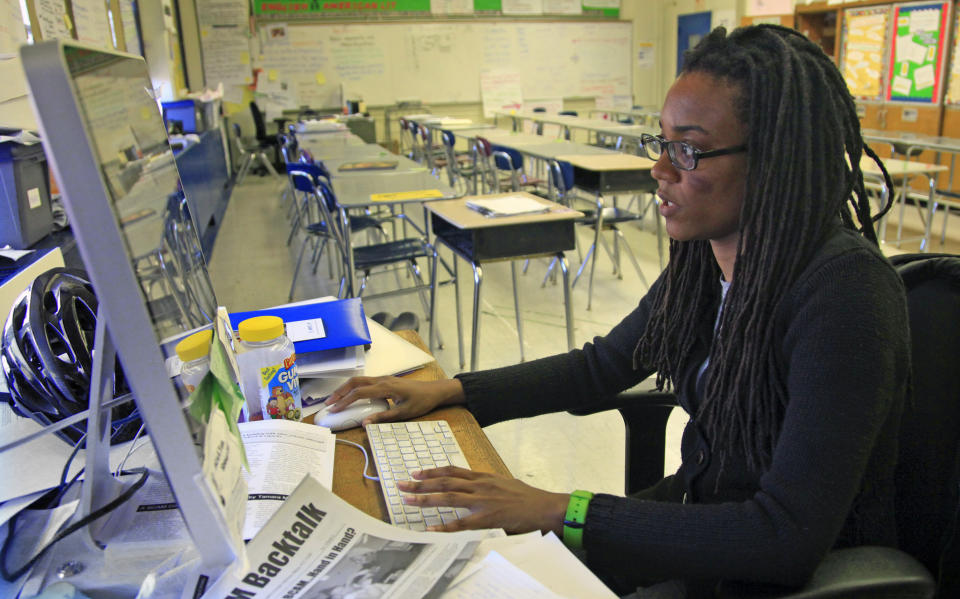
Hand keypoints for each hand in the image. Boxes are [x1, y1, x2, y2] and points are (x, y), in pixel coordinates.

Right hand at [325, 376, 464, 424]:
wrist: (435, 391)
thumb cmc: (422, 402)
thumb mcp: (404, 413)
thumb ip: (383, 417)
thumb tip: (365, 423)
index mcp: (385, 387)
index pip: (359, 392)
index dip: (344, 401)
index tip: (333, 409)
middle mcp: (382, 380)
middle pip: (355, 382)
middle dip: (340, 392)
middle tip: (328, 403)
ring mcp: (384, 379)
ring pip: (359, 380)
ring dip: (346, 388)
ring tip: (335, 400)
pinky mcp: (386, 381)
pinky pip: (366, 382)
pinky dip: (354, 388)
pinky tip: (351, 396)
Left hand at [397, 467, 569, 535]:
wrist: (544, 506)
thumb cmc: (526, 497)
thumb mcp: (503, 483)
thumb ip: (486, 484)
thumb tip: (472, 486)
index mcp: (483, 476)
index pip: (452, 470)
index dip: (433, 471)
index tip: (417, 473)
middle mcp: (480, 485)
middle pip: (445, 481)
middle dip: (421, 483)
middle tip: (402, 485)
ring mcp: (483, 501)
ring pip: (449, 497)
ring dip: (426, 499)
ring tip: (409, 501)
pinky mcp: (487, 518)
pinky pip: (462, 523)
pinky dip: (446, 526)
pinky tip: (432, 528)